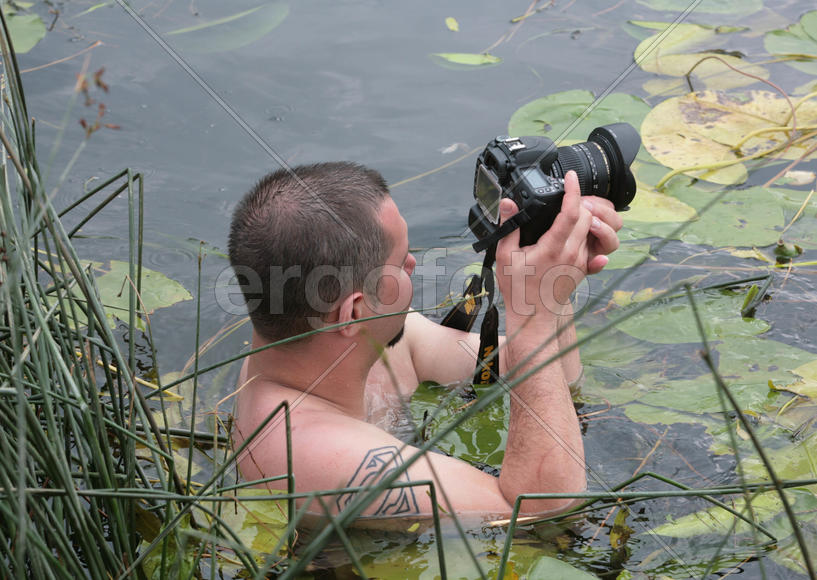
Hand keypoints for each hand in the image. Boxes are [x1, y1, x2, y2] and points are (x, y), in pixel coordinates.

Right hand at [495, 171, 619, 316]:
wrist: (535, 315)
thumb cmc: (519, 287)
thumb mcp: (505, 256)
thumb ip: (508, 227)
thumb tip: (507, 203)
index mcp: (553, 249)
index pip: (571, 213)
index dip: (573, 191)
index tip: (570, 177)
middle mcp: (571, 254)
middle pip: (587, 216)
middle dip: (578, 202)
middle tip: (564, 196)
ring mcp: (581, 261)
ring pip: (592, 227)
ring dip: (583, 215)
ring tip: (566, 211)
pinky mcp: (585, 267)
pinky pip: (593, 241)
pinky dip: (586, 230)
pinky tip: (572, 230)